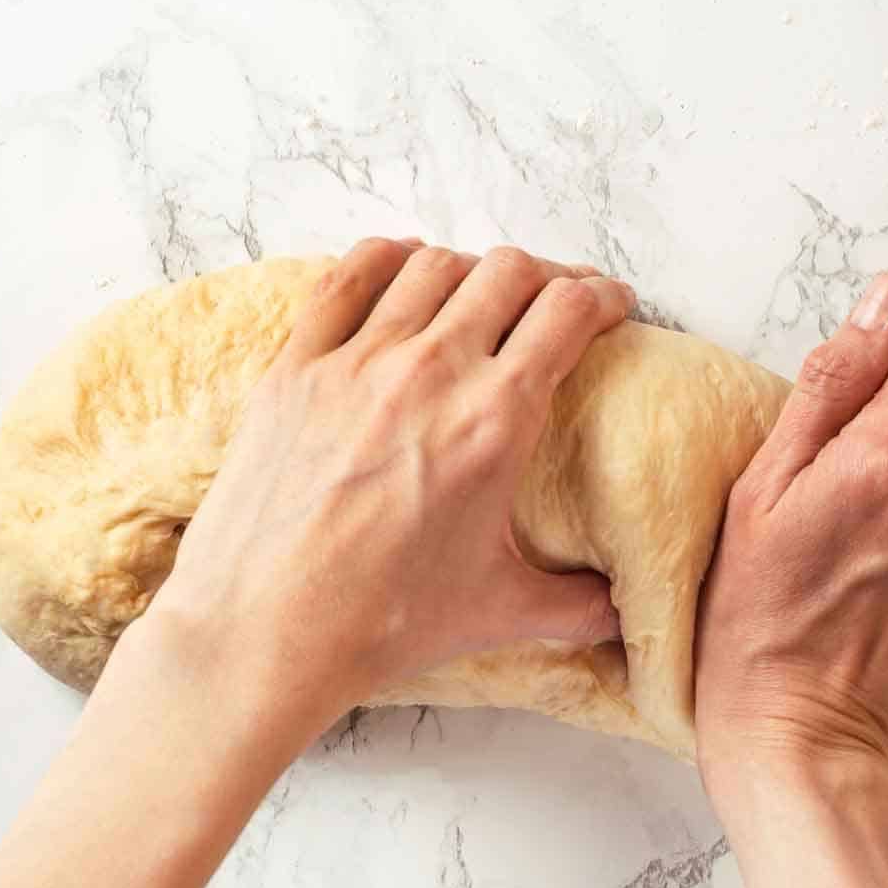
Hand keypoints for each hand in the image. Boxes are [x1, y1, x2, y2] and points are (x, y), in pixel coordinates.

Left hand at [143, 237, 634, 761]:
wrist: (266, 629)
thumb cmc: (384, 622)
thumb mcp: (499, 612)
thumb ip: (575, 606)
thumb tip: (621, 614)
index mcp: (496, 420)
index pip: (567, 313)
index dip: (601, 296)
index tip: (611, 304)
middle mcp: (431, 371)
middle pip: (508, 273)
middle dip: (547, 276)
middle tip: (556, 300)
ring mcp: (357, 361)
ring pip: (432, 266)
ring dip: (471, 269)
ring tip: (482, 293)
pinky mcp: (296, 367)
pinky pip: (346, 279)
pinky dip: (384, 258)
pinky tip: (401, 264)